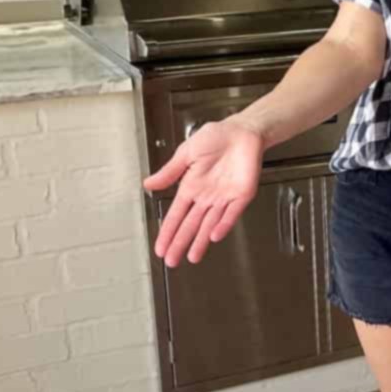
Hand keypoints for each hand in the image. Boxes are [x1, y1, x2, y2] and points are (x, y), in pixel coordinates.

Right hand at [143, 119, 263, 266]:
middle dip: (180, 243)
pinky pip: (231, 213)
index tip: (160, 248)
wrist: (241, 130)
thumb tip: (147, 185)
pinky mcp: (242, 195)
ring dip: (200, 241)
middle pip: (191, 225)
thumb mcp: (186, 153)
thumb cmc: (216, 137)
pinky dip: (223, 224)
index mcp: (192, 187)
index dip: (168, 231)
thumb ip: (169, 172)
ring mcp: (225, 198)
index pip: (177, 214)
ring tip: (191, 257)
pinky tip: (213, 236)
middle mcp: (207, 197)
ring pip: (210, 224)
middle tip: (171, 261)